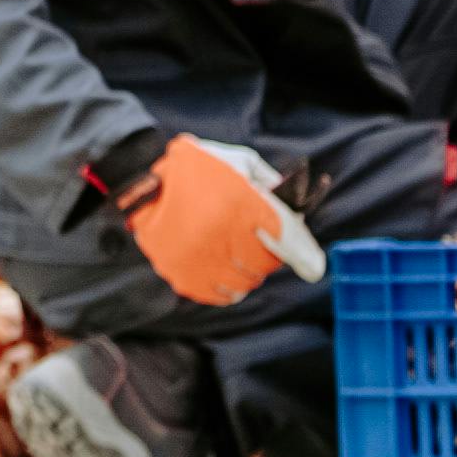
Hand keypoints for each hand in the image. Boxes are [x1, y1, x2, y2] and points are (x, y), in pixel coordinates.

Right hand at [116, 134, 319, 304]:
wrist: (141, 185)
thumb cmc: (197, 170)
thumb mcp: (238, 162)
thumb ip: (270, 187)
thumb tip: (296, 217)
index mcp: (238, 203)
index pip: (284, 238)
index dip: (304, 254)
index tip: (314, 267)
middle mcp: (221, 235)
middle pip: (266, 263)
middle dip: (270, 254)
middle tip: (261, 243)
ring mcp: (200, 259)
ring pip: (245, 281)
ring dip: (249, 271)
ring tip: (238, 254)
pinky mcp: (183, 276)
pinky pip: (220, 294)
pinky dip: (228, 286)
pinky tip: (224, 270)